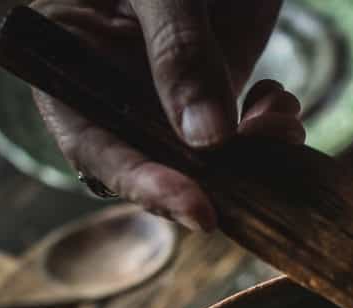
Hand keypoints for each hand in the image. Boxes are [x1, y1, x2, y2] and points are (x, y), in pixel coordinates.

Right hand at [31, 1, 304, 229]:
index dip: (146, 185)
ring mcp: (163, 99)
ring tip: (280, 125)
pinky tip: (279, 104)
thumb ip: (179, 54)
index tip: (199, 208)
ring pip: (204, 163)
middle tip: (257, 174)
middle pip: (154, 169)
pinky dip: (266, 133)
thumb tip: (209, 139)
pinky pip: (238, 138)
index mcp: (72, 64)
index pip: (97, 150)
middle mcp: (114, 94)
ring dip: (250, 160)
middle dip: (212, 180)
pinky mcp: (209, 96)